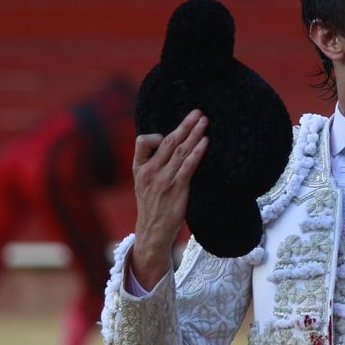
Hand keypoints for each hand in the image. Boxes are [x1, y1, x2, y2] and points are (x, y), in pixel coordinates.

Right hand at [130, 110, 207, 288]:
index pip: (143, 142)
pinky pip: (188, 166)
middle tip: (197, 112)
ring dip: (194, 133)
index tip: (171, 132)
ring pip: (180, 150)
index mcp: (139, 169)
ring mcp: (163, 180)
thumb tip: (168, 146)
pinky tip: (205, 142)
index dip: (158, 134)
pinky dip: (197, 152)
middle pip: (168, 141)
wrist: (152, 233)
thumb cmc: (151, 207)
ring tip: (205, 121)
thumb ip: (152, 165)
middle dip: (184, 125)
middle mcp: (150, 172)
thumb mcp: (143, 184)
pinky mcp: (176, 189)